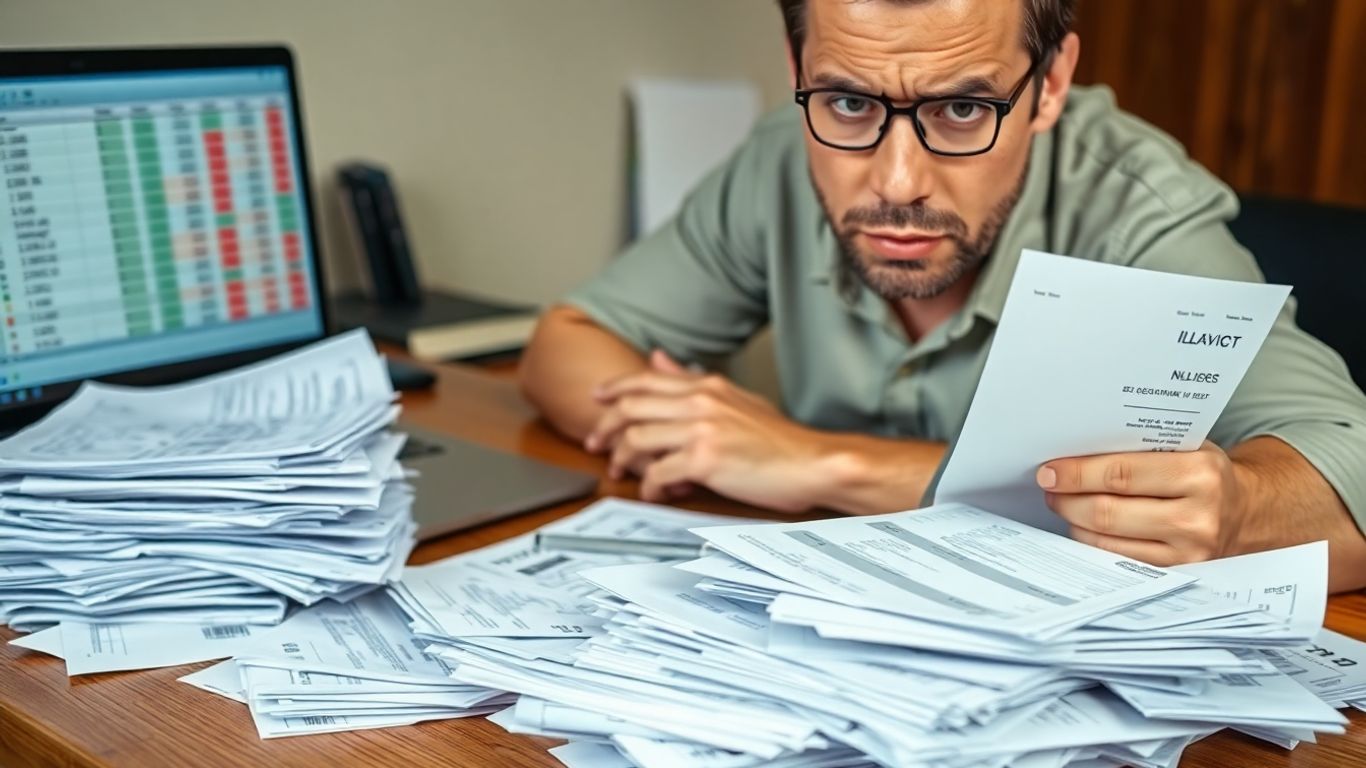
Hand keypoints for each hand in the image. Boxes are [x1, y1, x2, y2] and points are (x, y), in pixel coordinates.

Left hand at [583, 350, 826, 511]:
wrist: (812, 463)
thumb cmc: (780, 440)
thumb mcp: (736, 398)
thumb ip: (693, 380)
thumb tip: (660, 359)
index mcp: (707, 386)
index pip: (645, 380)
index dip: (614, 389)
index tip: (597, 399)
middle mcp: (701, 403)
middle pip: (631, 408)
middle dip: (605, 427)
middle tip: (595, 444)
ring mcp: (701, 431)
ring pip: (637, 440)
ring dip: (623, 460)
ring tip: (623, 473)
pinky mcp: (705, 461)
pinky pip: (658, 474)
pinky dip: (649, 487)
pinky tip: (654, 493)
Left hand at [1037, 441, 1247, 565]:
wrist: (1248, 513)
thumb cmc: (1205, 474)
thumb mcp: (1186, 448)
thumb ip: (1140, 447)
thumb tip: (1075, 451)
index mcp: (1200, 474)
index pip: (1121, 474)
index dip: (1077, 473)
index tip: (1050, 470)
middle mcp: (1197, 517)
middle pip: (1107, 511)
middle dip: (1068, 498)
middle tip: (1050, 487)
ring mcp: (1188, 552)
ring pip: (1106, 540)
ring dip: (1074, 521)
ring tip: (1063, 503)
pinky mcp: (1177, 573)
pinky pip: (1118, 559)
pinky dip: (1092, 542)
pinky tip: (1084, 526)